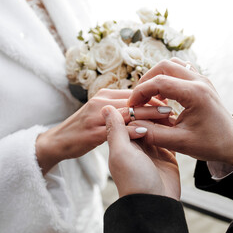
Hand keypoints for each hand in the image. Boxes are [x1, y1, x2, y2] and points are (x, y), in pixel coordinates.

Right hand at [36, 89, 171, 173]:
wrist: (59, 141)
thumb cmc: (84, 128)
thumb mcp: (102, 113)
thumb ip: (120, 108)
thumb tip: (143, 105)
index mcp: (105, 95)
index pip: (134, 92)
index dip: (154, 96)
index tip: (171, 101)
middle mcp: (101, 101)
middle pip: (134, 99)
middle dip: (155, 102)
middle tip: (174, 107)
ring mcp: (96, 115)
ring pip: (128, 111)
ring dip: (149, 113)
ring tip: (168, 116)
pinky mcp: (93, 131)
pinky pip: (116, 129)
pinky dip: (133, 130)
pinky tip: (147, 132)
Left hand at [102, 105, 179, 200]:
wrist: (154, 203)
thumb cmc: (133, 180)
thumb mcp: (121, 152)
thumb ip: (115, 130)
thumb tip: (106, 107)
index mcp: (122, 142)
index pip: (128, 117)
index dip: (137, 106)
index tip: (146, 96)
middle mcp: (136, 144)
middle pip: (143, 120)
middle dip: (152, 111)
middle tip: (163, 102)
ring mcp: (151, 149)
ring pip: (157, 126)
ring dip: (163, 119)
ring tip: (171, 109)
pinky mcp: (166, 154)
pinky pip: (169, 136)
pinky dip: (172, 129)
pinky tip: (178, 120)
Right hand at [127, 58, 232, 167]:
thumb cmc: (211, 144)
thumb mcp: (180, 143)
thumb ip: (153, 134)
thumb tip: (132, 124)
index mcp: (195, 93)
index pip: (159, 82)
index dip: (140, 92)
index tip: (131, 105)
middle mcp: (199, 81)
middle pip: (164, 66)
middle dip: (146, 80)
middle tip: (137, 98)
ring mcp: (202, 79)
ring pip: (172, 65)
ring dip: (156, 76)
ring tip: (148, 96)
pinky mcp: (201, 82)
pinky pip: (179, 70)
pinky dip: (166, 78)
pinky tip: (162, 95)